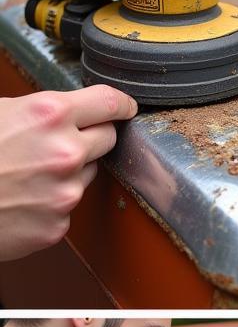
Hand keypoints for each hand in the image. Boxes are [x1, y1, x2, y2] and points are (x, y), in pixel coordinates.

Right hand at [0, 86, 136, 258]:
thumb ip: (36, 111)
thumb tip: (64, 110)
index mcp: (48, 115)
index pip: (110, 102)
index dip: (120, 104)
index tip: (125, 108)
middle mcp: (65, 153)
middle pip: (108, 138)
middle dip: (94, 136)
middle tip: (65, 140)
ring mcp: (66, 192)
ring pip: (88, 173)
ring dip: (70, 170)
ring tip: (28, 171)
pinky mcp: (59, 224)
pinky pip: (68, 206)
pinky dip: (52, 200)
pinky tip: (23, 197)